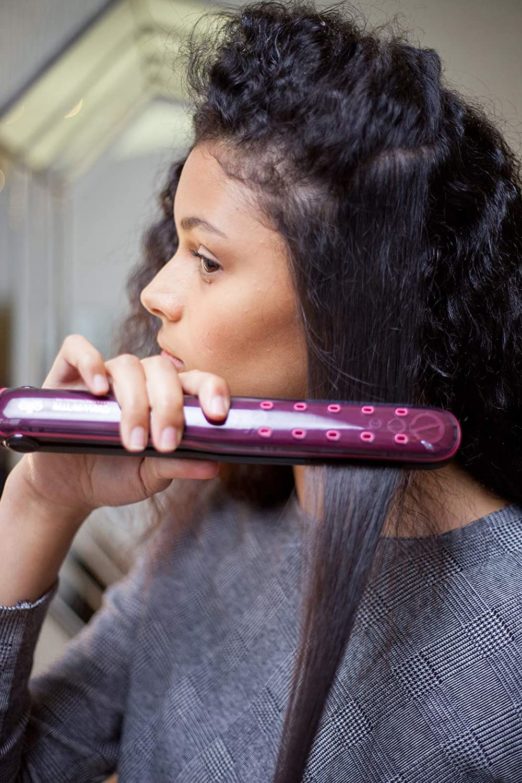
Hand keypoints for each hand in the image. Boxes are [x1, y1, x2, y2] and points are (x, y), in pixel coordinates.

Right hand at [11, 334, 229, 517]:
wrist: (68, 486)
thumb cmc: (115, 474)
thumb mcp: (150, 476)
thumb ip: (178, 466)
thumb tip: (213, 465)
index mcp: (168, 397)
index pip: (196, 380)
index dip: (211, 389)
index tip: (217, 414)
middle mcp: (141, 379)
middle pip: (163, 370)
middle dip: (169, 406)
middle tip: (166, 443)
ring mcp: (106, 373)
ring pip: (127, 365)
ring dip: (134, 403)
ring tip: (134, 442)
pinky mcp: (69, 373)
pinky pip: (78, 349)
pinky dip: (90, 363)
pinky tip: (98, 390)